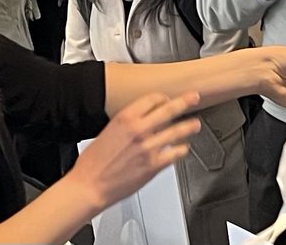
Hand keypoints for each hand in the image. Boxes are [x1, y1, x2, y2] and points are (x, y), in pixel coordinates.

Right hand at [65, 92, 200, 213]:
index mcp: (125, 118)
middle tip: (193, 98)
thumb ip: (127, 125)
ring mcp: (148, 148)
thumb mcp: (107, 132)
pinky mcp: (153, 166)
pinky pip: (174, 154)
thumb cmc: (93, 162)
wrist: (89, 186)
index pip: (152, 99)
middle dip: (184, 102)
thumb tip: (141, 120)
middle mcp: (139, 130)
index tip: (167, 99)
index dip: (163, 98)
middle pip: (169, 110)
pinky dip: (181, 150)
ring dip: (189, 126)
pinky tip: (183, 148)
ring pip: (176, 132)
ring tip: (196, 124)